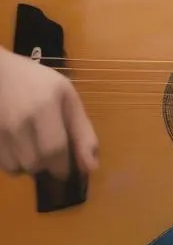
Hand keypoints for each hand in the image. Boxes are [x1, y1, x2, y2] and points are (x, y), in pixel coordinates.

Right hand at [0, 48, 98, 179]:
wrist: (0, 75)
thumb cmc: (39, 83)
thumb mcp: (68, 98)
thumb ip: (82, 131)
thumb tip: (91, 166)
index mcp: (45, 106)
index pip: (55, 150)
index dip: (63, 166)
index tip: (68, 169)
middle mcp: (19, 121)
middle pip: (36, 163)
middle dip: (49, 164)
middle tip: (53, 152)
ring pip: (18, 168)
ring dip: (31, 165)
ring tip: (36, 145)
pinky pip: (4, 166)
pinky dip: (16, 163)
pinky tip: (20, 146)